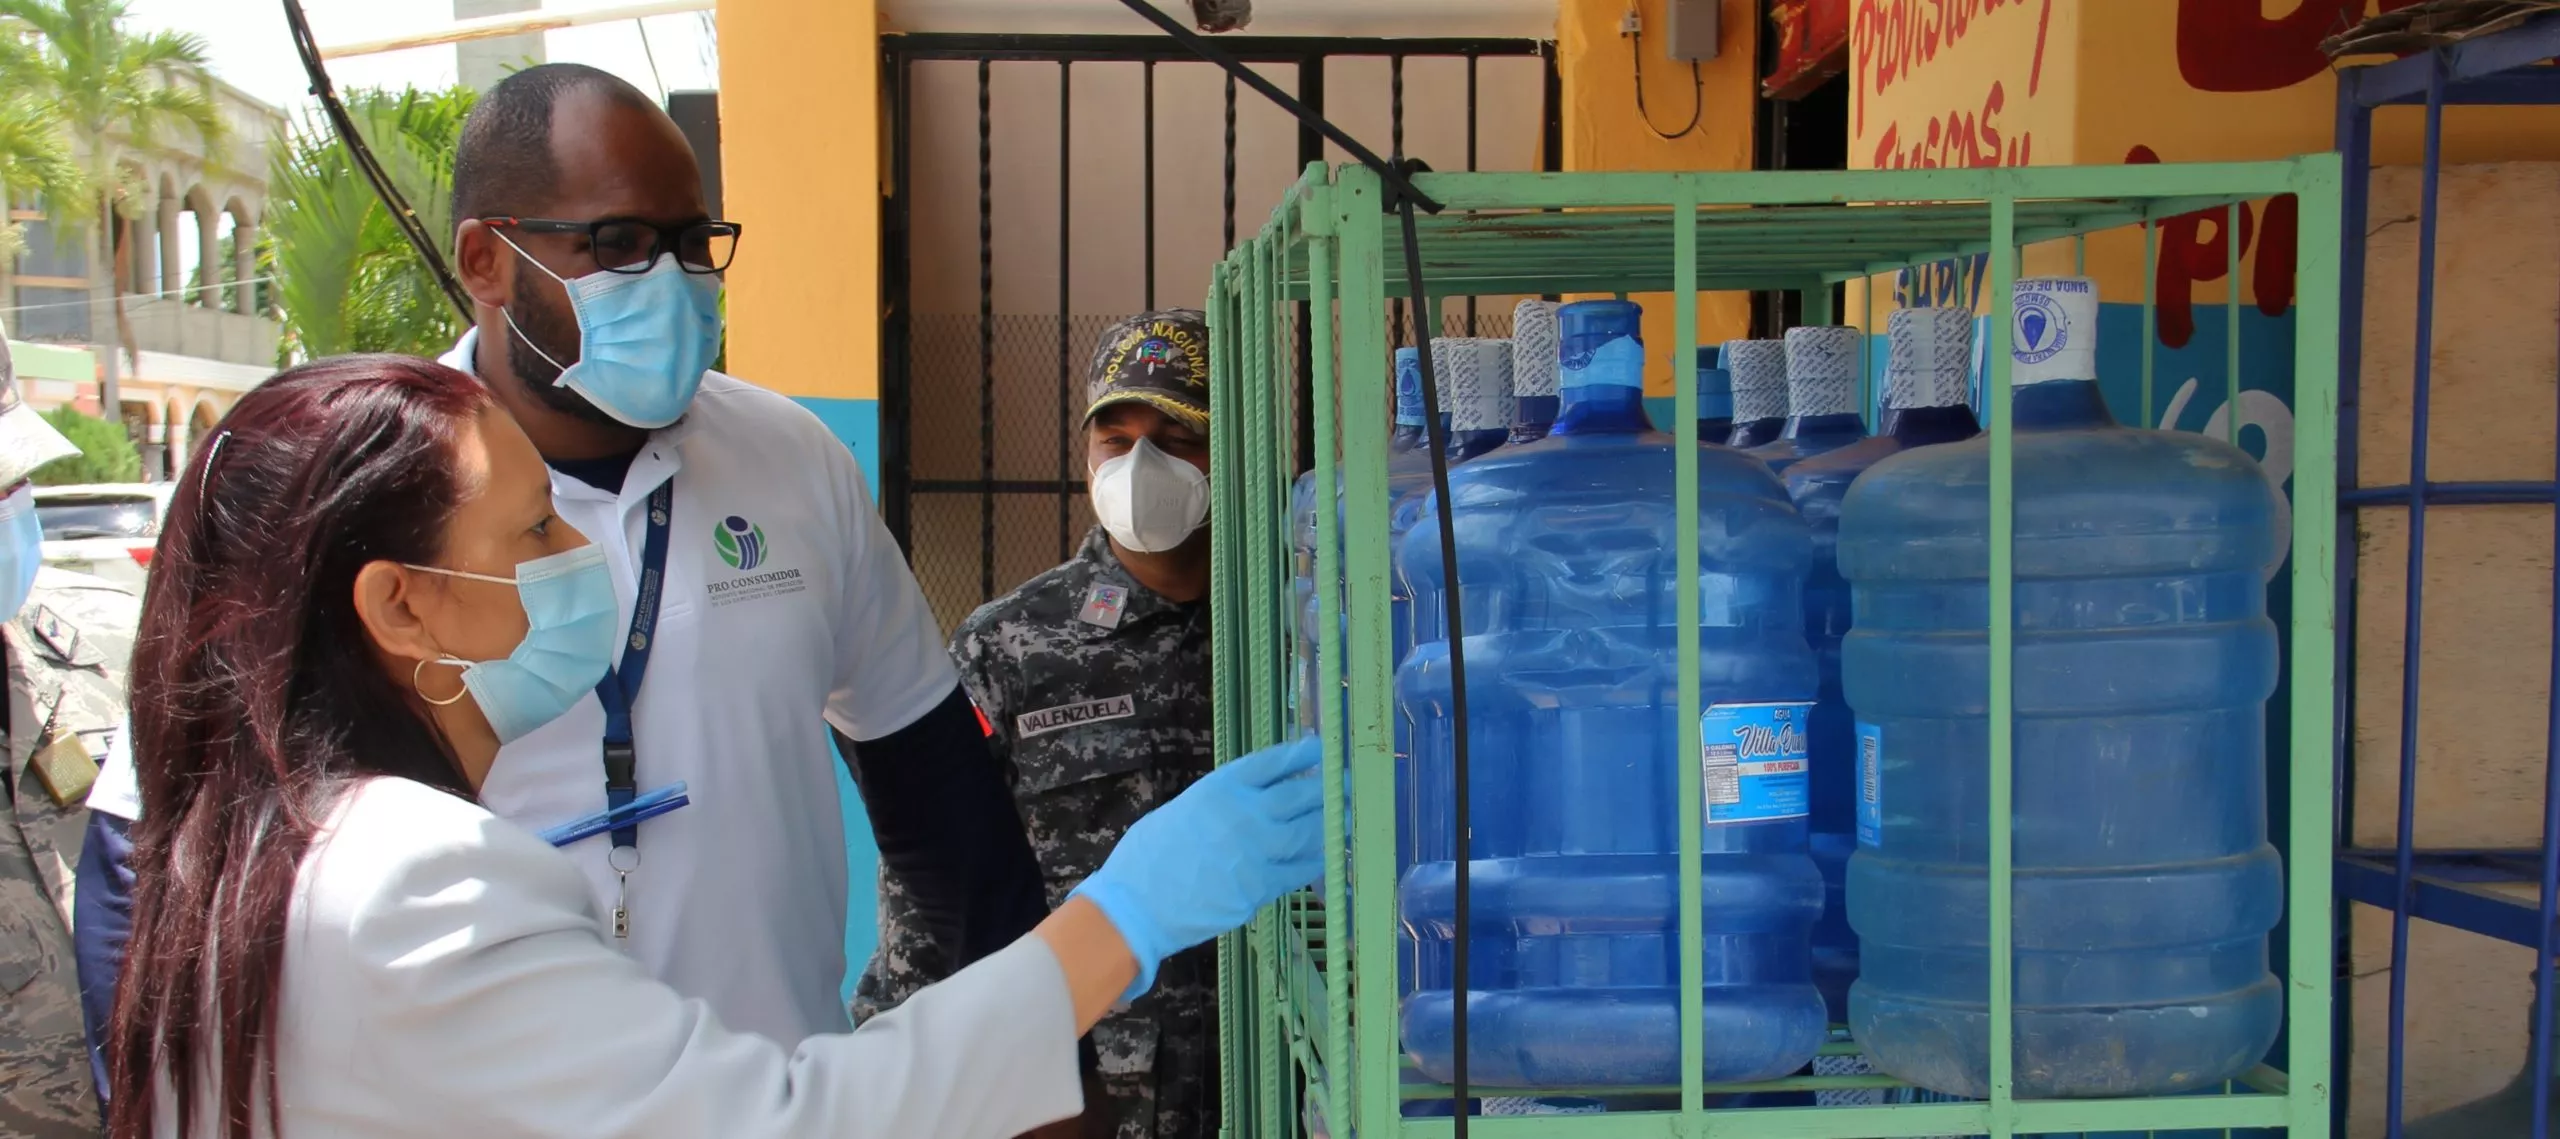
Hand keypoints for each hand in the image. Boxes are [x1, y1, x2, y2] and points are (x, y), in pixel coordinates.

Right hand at [1069, 736, 1322, 999]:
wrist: (1135, 906)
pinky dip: (1317, 861)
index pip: (1272, 764)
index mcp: (1220, 789)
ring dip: (1332, 824)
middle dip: (1329, 789)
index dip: (1301, 755)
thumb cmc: (1147, 856)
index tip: (1320, 749)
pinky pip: (1299, 871)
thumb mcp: (1182, 810)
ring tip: (1347, 817)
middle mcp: (1244, 815)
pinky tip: (1329, 855)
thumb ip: (1220, 803)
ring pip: (1308, 834)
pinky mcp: (1260, 888)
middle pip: (1300, 797)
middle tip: (1347, 784)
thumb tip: (1251, 800)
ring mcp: (1256, 853)